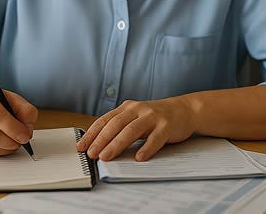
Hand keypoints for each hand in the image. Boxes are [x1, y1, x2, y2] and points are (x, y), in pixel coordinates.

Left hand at [76, 98, 196, 160]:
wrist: (184, 110)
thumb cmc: (155, 118)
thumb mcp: (135, 118)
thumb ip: (120, 127)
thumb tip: (98, 145)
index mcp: (127, 107)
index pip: (105, 120)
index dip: (92, 133)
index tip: (81, 147)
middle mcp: (138, 109)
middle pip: (116, 124)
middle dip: (101, 140)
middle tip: (92, 154)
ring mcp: (153, 116)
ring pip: (132, 130)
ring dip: (117, 144)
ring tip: (107, 157)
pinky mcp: (167, 125)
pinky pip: (155, 138)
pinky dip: (147, 148)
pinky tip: (139, 157)